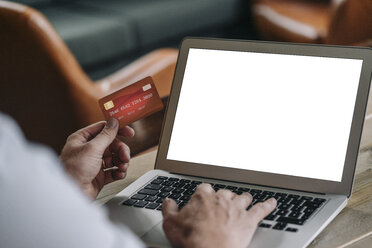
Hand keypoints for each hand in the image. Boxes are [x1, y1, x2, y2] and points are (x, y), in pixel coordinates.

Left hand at [60, 118, 134, 198]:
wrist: (71, 195)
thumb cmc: (73, 171)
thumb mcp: (92, 149)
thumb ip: (106, 135)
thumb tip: (114, 122)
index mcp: (82, 139)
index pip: (103, 129)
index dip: (118, 130)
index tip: (130, 133)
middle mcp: (88, 150)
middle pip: (112, 144)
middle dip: (121, 151)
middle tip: (125, 157)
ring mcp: (94, 163)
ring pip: (114, 157)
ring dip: (121, 162)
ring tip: (122, 167)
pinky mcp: (99, 176)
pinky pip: (114, 170)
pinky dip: (119, 172)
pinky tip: (119, 174)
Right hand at [162, 184, 276, 247]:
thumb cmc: (191, 239)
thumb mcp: (170, 223)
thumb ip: (169, 209)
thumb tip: (168, 201)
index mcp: (203, 197)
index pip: (204, 188)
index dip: (204, 194)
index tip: (203, 199)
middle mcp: (221, 199)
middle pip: (225, 192)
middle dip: (224, 197)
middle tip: (223, 204)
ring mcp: (237, 208)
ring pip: (243, 197)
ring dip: (243, 198)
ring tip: (244, 199)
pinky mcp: (249, 220)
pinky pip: (262, 209)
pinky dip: (268, 205)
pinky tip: (273, 202)